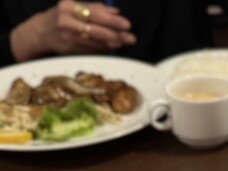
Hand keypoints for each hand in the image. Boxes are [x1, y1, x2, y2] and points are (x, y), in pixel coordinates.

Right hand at [10, 0, 136, 61]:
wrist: (40, 32)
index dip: (111, 20)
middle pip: (95, 29)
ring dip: (111, 44)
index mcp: (68, 6)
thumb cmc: (61, 16)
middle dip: (115, 34)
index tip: (126, 24)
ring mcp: (67, 38)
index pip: (94, 13)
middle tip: (130, 37)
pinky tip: (111, 48)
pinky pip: (90, 51)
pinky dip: (102, 50)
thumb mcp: (74, 6)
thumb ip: (95, 7)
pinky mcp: (69, 50)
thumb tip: (115, 11)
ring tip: (123, 43)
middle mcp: (66, 21)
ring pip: (94, 42)